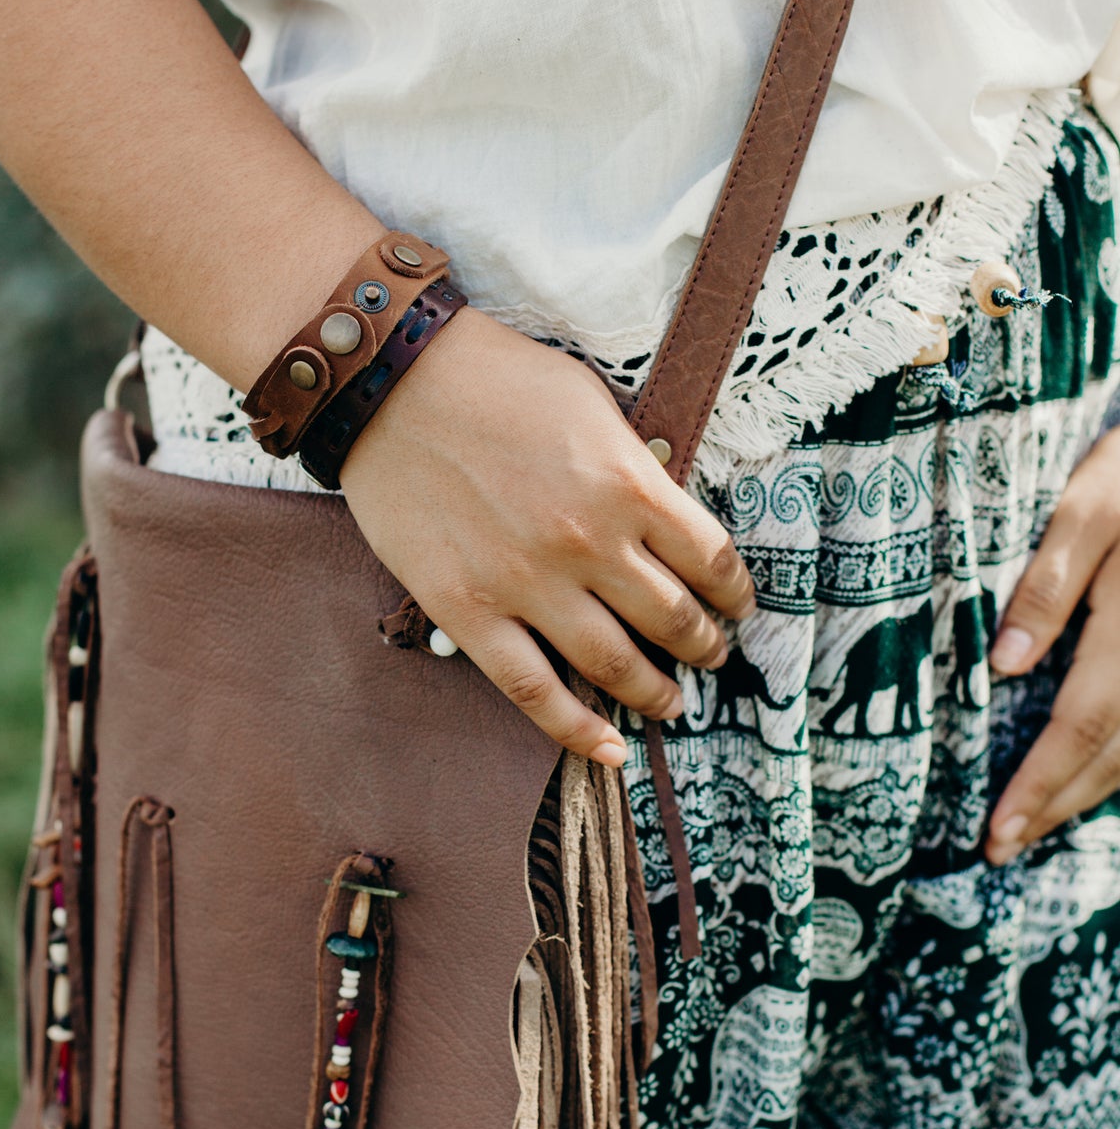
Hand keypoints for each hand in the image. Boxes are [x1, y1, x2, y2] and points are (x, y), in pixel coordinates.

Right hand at [340, 308, 755, 764]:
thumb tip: (664, 517)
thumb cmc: (493, 379)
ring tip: (671, 701)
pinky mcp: (470, 612)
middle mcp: (590, 542)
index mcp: (630, 484)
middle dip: (703, 645)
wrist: (390, 384)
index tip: (738, 607)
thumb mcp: (592, 405)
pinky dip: (578, 729)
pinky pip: (534, 690)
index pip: (711, 559)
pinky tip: (609, 749)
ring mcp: (528, 584)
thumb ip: (633, 468)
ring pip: (614, 663)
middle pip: (673, 618)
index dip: (735, 593)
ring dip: (656, 690)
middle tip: (711, 656)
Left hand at [986, 425, 1119, 862]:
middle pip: (1118, 754)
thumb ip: (1049, 584)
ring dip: (1093, 793)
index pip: (1084, 724)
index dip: (1042, 783)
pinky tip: (1092, 776)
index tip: (999, 829)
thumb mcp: (1092, 504)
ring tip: (1039, 823)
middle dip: (1059, 805)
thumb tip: (1006, 668)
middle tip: (1002, 847)